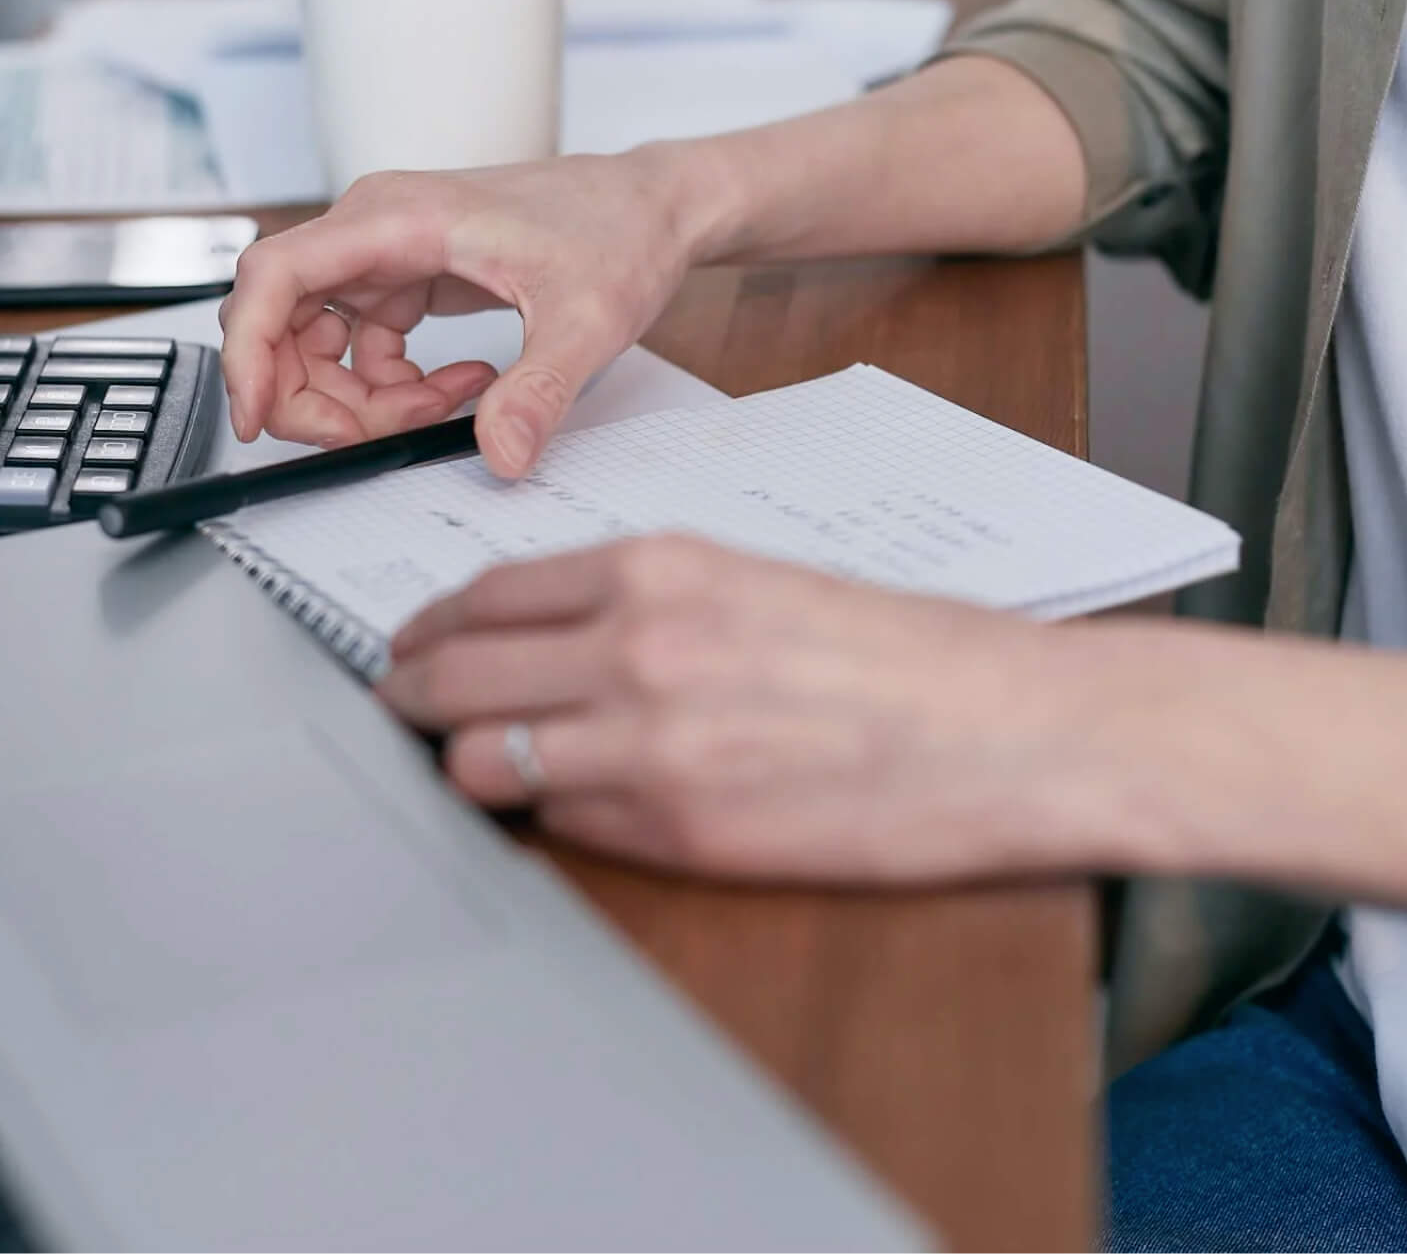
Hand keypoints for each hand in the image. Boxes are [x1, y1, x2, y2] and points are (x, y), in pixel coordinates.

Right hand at [217, 147, 714, 476]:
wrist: (654, 206)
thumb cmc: (619, 230)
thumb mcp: (588, 320)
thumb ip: (539, 390)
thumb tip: (501, 454)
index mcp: (396, 217)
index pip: (277, 274)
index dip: (248, 348)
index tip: (256, 416)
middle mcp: (376, 228)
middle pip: (284, 319)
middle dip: (311, 396)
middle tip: (368, 439)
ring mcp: (388, 254)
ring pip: (319, 341)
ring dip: (359, 398)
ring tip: (443, 409)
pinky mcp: (407, 279)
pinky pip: (363, 347)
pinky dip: (393, 387)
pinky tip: (460, 389)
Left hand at [377, 534, 1117, 882]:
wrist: (1006, 731)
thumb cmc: (902, 655)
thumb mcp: (756, 582)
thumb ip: (644, 603)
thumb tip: (548, 635)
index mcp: (658, 570)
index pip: (484, 597)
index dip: (428, 629)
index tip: (410, 647)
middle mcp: (637, 649)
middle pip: (453, 677)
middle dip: (412, 697)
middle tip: (401, 711)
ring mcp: (649, 749)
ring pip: (483, 762)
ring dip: (468, 768)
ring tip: (472, 769)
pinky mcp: (679, 835)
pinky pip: (565, 828)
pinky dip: (552, 819)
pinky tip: (570, 808)